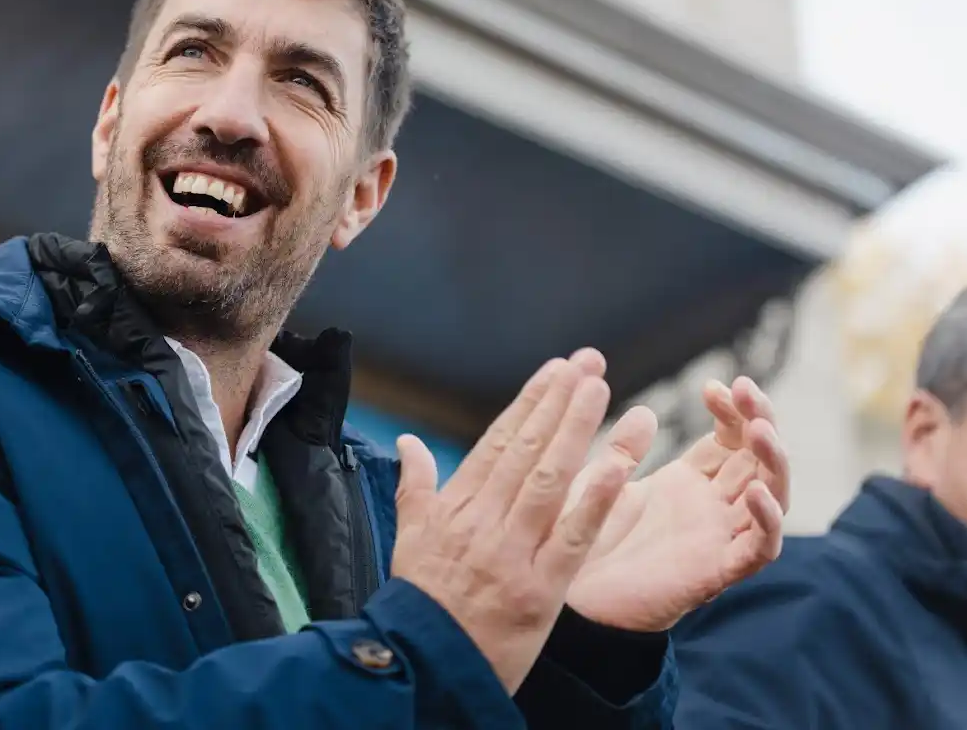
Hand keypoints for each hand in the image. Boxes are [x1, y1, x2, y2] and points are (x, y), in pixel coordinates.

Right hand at [391, 354, 657, 692]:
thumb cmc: (419, 599)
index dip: (530, 402)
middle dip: (560, 402)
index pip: (499, 442)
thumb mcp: (408, 537)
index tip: (556, 369)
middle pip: (527, 450)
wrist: (423, 664)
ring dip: (577, 431)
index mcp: (456, 506)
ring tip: (601, 390)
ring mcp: (512, 554)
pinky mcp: (539, 591)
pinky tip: (620, 467)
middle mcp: (483, 522)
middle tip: (589, 363)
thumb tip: (408, 441)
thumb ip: (415, 485)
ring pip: (550, 481)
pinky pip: (572, 539)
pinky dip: (596, 502)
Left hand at [566, 375, 788, 631]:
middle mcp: (711, 506)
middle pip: (758, 459)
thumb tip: (644, 411)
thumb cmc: (581, 541)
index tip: (715, 384)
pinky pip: (759, 549)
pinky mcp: (716, 572)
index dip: (732, 410)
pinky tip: (757, 492)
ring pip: (771, 496)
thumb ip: (622, 450)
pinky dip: (767, 522)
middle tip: (748, 389)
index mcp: (687, 481)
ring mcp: (718, 537)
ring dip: (774, 461)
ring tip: (762, 430)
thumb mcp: (599, 484)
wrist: (569, 599)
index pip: (730, 438)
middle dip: (761, 420)